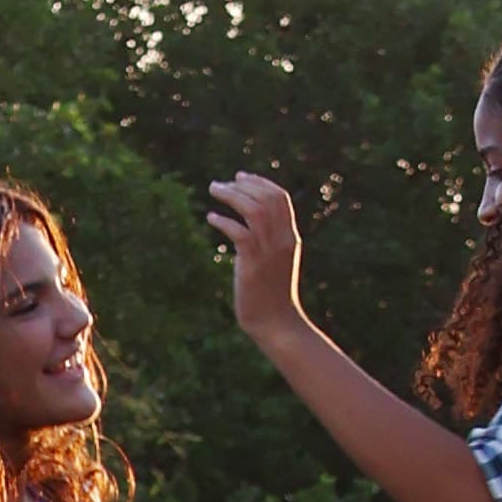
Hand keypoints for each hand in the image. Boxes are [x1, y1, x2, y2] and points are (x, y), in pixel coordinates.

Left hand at [205, 168, 308, 348]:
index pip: (280, 198)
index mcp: (291, 238)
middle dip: (243, 184)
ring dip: (231, 195)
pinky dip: (223, 221)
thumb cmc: (273, 296)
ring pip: (253, 210)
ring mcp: (269, 252)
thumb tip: (248, 230)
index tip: (240, 177)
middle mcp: (282, 241)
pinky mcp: (253, 265)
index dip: (259, 182)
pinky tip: (211, 218)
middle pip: (266, 198)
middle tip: (220, 184)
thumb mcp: (276, 264)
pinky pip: (239, 232)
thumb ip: (269, 243)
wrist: (277, 324)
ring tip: (214, 191)